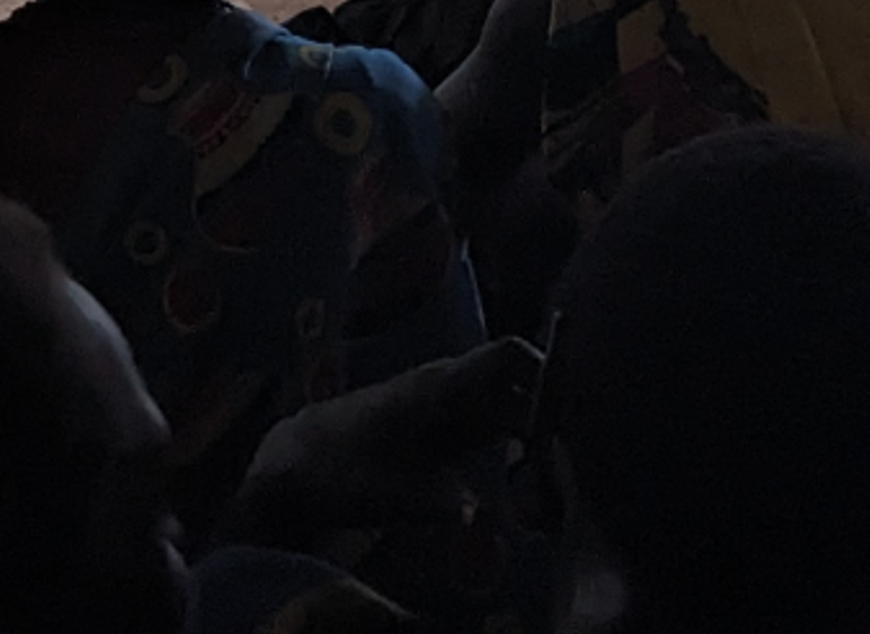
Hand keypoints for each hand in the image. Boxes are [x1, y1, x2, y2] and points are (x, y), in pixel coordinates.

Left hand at [217, 339, 544, 550]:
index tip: (574, 409)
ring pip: (509, 404)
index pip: (508, 356)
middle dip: (550, 410)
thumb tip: (476, 514)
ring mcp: (447, 406)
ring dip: (533, 430)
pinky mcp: (443, 428)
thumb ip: (431, 502)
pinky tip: (520, 477)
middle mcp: (449, 388)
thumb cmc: (335, 472)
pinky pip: (493, 424)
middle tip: (570, 455)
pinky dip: (513, 443)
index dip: (547, 370)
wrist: (295, 466)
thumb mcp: (381, 493)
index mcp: (438, 387)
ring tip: (549, 472)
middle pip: (519, 382)